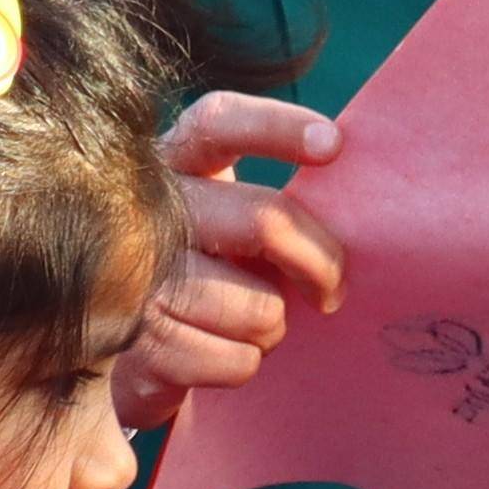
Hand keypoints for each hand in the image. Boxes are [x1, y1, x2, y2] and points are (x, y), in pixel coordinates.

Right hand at [114, 95, 349, 432]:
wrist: (132, 353)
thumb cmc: (208, 273)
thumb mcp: (232, 226)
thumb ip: (275, 210)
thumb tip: (357, 221)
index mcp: (176, 165)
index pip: (219, 124)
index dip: (275, 128)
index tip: (333, 146)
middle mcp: (146, 212)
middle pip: (264, 221)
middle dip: (320, 262)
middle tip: (331, 290)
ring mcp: (135, 279)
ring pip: (257, 306)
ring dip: (271, 328)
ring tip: (249, 325)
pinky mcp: (138, 343)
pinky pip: (236, 359)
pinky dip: (244, 364)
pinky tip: (220, 353)